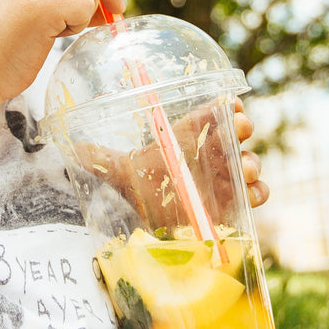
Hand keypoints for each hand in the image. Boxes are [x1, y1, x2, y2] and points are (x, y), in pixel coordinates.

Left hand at [74, 97, 269, 231]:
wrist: (150, 222)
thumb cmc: (141, 189)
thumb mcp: (120, 172)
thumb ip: (99, 158)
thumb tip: (71, 147)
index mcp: (190, 137)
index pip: (213, 115)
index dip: (225, 107)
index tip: (231, 105)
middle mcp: (211, 154)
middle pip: (235, 136)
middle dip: (242, 131)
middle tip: (239, 130)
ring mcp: (225, 179)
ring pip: (247, 164)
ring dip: (251, 163)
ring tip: (243, 168)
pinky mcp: (234, 204)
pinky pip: (254, 195)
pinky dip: (257, 193)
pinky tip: (250, 195)